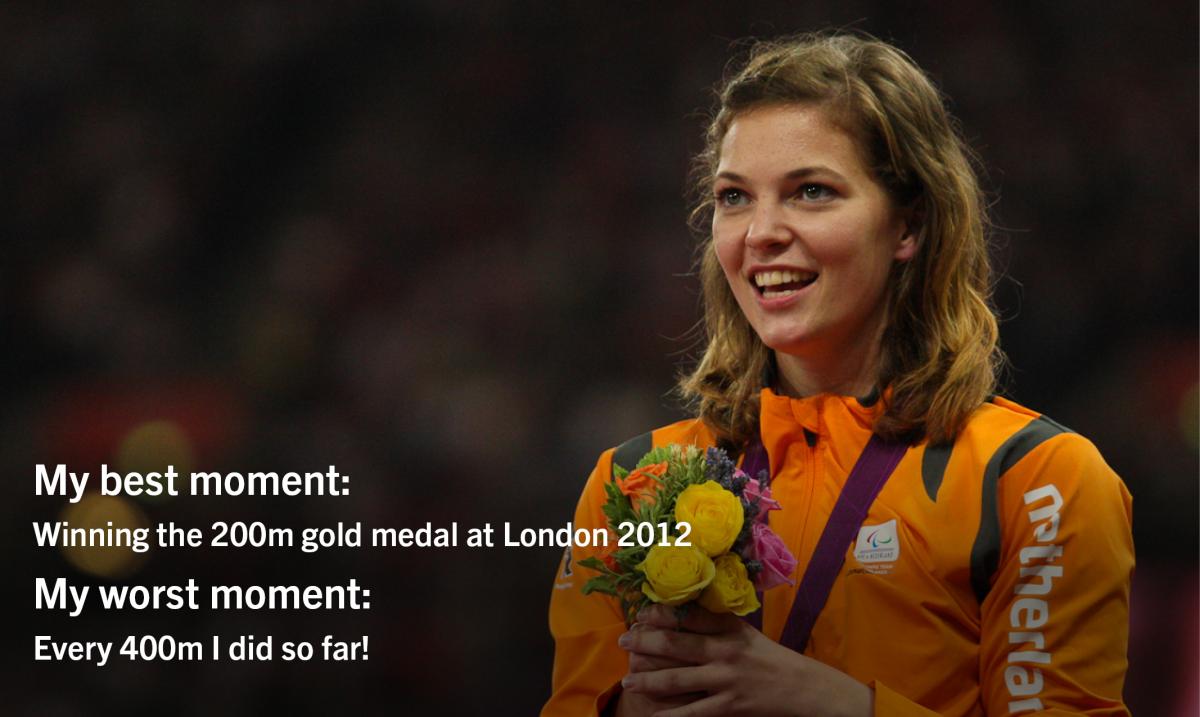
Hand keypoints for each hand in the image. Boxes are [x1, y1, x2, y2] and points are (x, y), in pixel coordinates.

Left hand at [616, 605, 873, 716]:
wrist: (804, 688)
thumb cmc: (770, 659)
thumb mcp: (746, 633)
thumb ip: (717, 623)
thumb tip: (679, 611)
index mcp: (730, 627)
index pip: (688, 615)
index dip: (660, 613)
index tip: (640, 613)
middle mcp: (726, 650)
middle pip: (676, 643)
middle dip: (645, 642)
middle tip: (623, 642)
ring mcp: (727, 679)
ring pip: (678, 679)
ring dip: (648, 680)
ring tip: (628, 681)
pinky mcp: (729, 705)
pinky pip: (693, 712)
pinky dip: (670, 716)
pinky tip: (653, 716)